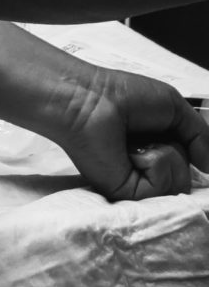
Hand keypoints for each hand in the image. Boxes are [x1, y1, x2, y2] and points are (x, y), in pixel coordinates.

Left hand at [40, 64, 208, 199]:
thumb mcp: (175, 107)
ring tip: (139, 141)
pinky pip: (162, 189)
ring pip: (179, 185)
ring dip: (169, 156)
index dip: (193, 156)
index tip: (192, 150)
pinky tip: (133, 152)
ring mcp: (134, 180)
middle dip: (181, 152)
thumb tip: (207, 166)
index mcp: (154, 146)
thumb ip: (200, 136)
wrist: (90, 98)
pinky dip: (157, 164)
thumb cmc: (122, 95)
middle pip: (187, 177)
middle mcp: (144, 166)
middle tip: (153, 134)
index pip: (188, 165)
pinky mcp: (124, 191)